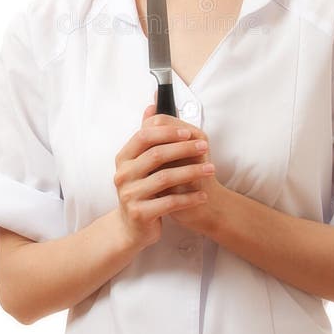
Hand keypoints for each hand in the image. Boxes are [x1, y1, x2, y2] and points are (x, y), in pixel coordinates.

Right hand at [113, 100, 215, 250]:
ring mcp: (129, 195)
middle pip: (156, 155)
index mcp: (123, 157)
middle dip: (184, 149)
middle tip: (205, 147)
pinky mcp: (140, 214)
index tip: (190, 132)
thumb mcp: (141, 162)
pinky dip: (190, 198)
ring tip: (211, 170)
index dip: (168, 132)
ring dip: (192, 172)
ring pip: (165, 178)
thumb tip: (152, 105)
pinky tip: (204, 195)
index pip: (144, 136)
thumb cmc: (142, 189)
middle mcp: (123, 175)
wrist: (132, 228)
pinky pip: (170, 203)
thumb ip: (148, 135)